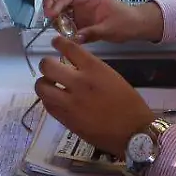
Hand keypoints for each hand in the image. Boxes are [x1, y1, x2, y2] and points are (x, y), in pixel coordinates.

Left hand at [35, 38, 154, 159]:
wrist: (134, 132)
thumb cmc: (129, 103)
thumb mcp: (112, 77)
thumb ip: (91, 70)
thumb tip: (74, 68)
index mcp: (94, 68)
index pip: (68, 48)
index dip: (59, 42)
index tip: (56, 42)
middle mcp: (79, 82)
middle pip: (47, 66)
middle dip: (46, 65)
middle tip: (50, 69)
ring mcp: (70, 102)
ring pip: (42, 86)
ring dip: (44, 84)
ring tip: (50, 86)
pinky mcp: (66, 119)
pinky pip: (47, 105)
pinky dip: (48, 100)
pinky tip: (55, 99)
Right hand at [42, 0, 163, 43]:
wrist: (136, 26)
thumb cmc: (126, 22)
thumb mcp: (110, 29)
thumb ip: (92, 33)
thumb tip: (74, 38)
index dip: (57, 3)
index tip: (51, 15)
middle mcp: (83, 2)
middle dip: (50, 1)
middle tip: (47, 15)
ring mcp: (81, 11)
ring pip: (61, 6)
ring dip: (54, 14)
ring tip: (55, 26)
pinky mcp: (81, 21)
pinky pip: (66, 20)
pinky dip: (61, 25)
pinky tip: (62, 33)